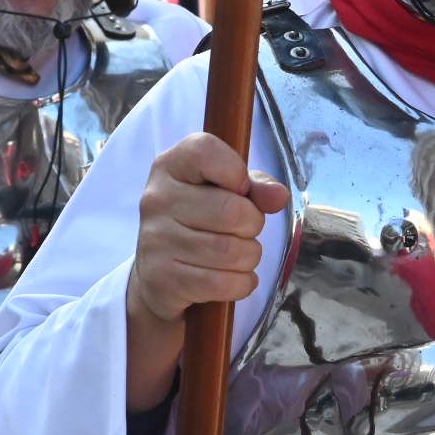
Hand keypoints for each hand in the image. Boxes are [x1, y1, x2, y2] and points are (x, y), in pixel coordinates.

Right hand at [127, 133, 287, 326]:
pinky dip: (240, 283)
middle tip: (243, 230)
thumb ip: (256, 187)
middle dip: (252, 225)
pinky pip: (223, 283)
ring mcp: (156, 240)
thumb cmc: (200, 222)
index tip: (239, 189)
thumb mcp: (225, 192)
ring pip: (232, 252)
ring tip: (236, 255)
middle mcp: (157, 199)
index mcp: (170, 167)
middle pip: (232, 211)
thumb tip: (278, 196)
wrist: (159, 275)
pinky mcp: (162, 279)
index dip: (235, 171)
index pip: (205, 151)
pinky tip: (232, 278)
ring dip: (248, 257)